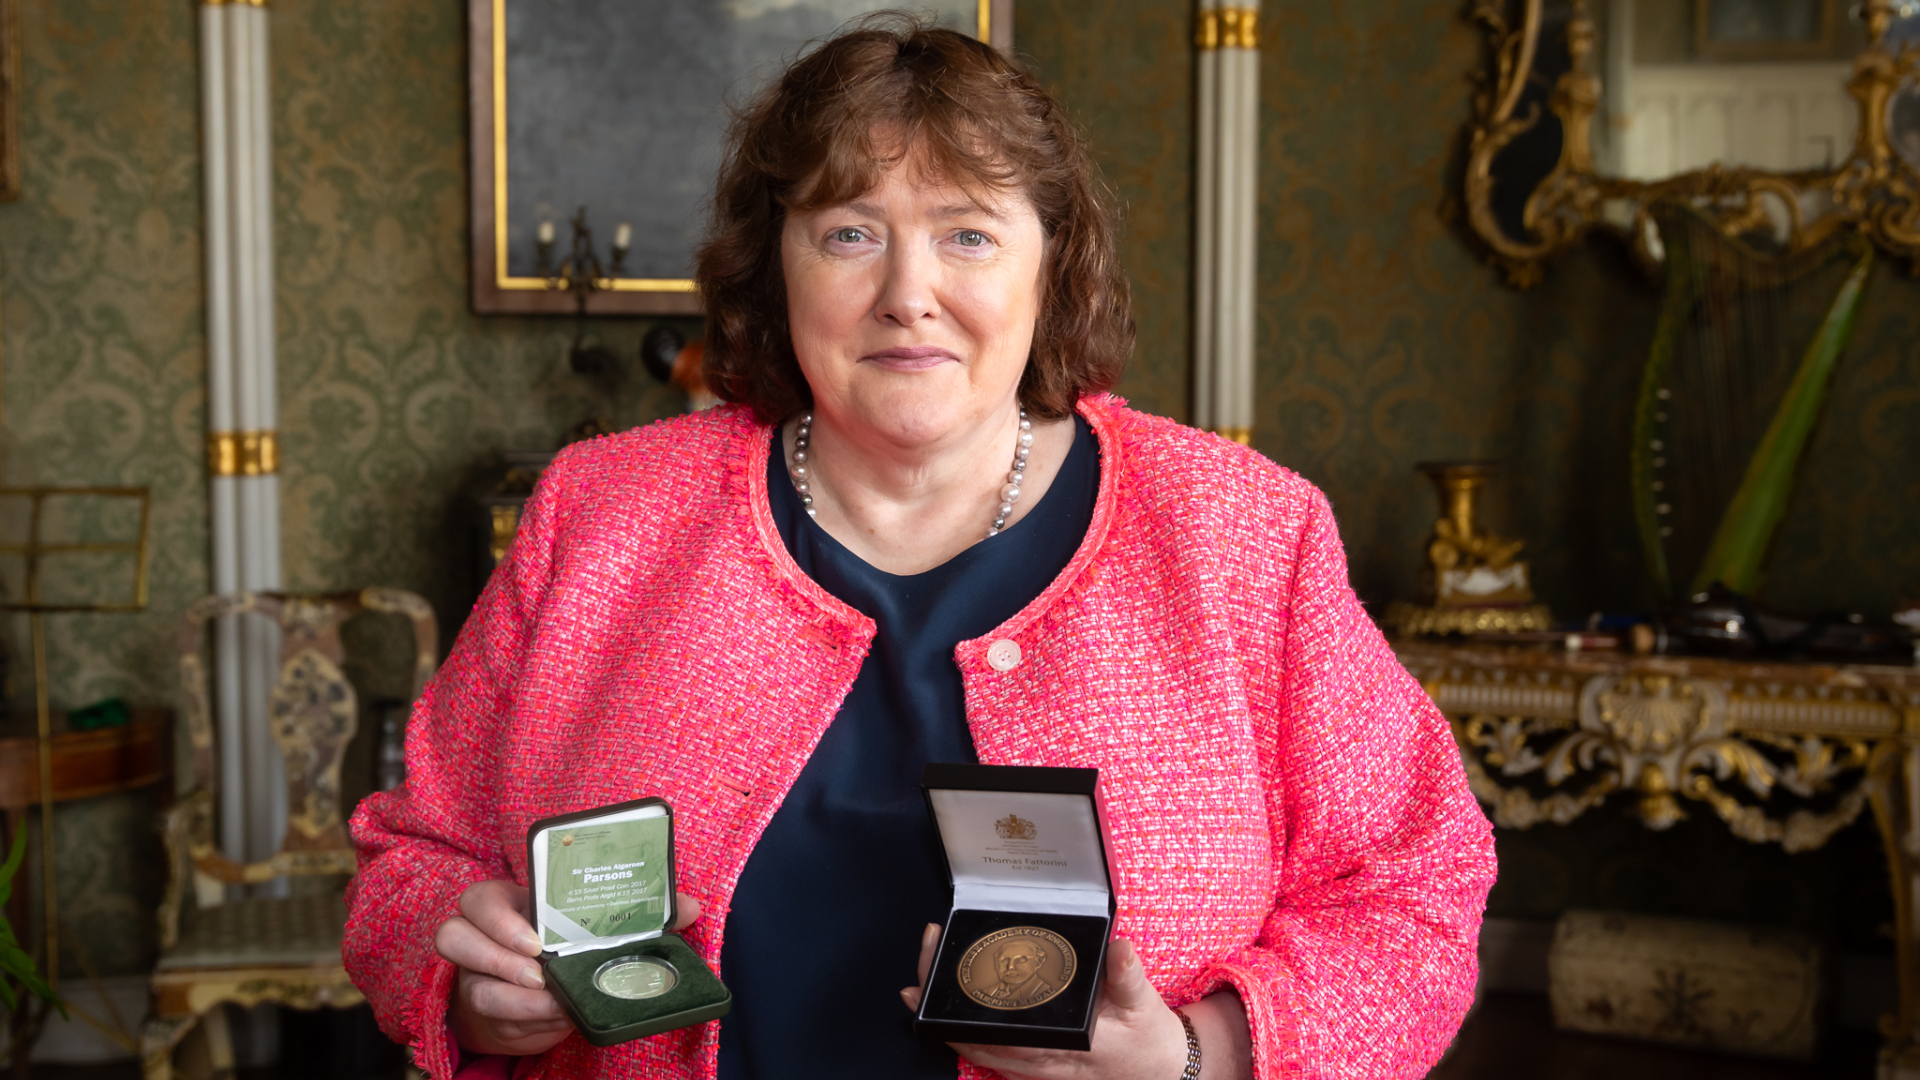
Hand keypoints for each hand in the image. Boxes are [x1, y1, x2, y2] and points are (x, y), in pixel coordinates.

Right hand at [435, 879, 702, 1055]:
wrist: (530, 986)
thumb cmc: (560, 942)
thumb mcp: (586, 921)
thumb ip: (633, 913)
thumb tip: (688, 906)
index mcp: (502, 903)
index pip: (479, 899)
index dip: (499, 920)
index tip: (536, 940)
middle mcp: (477, 937)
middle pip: (454, 937)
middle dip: (497, 958)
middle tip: (540, 974)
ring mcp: (473, 977)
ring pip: (472, 986)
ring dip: (513, 998)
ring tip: (552, 1002)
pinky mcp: (480, 1013)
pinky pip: (492, 1021)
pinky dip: (526, 1024)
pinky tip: (555, 1021)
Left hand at [898, 924, 1189, 1079]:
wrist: (1160, 1074)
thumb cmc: (1148, 1038)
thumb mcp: (1143, 1004)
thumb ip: (1127, 977)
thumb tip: (1118, 948)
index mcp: (1059, 1046)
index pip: (994, 1031)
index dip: (958, 1006)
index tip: (937, 971)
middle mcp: (1038, 1064)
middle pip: (970, 1037)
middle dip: (939, 1000)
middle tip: (928, 951)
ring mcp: (1033, 1070)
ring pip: (975, 1048)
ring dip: (946, 1016)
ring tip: (925, 977)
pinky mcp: (1035, 1068)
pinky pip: (989, 1053)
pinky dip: (964, 1031)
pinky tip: (954, 1008)